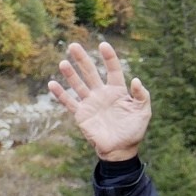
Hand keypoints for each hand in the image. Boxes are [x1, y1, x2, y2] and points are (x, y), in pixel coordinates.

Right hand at [47, 41, 152, 161]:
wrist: (121, 150)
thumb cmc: (134, 131)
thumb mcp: (143, 112)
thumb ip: (142, 96)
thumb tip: (136, 80)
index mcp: (118, 91)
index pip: (113, 70)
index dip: (109, 58)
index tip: (103, 45)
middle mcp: (102, 94)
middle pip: (91, 73)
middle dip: (82, 59)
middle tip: (73, 45)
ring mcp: (91, 103)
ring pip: (78, 85)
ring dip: (70, 74)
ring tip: (64, 62)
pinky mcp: (82, 114)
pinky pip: (69, 102)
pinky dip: (60, 94)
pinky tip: (52, 84)